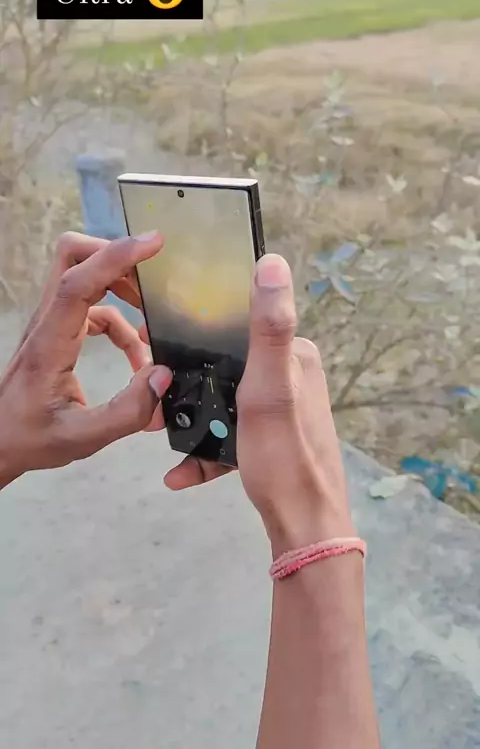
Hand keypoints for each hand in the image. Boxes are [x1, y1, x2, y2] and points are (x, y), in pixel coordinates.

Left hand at [0, 231, 171, 488]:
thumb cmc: (30, 438)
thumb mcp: (82, 438)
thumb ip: (127, 412)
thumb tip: (162, 375)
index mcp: (50, 343)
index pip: (79, 281)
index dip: (116, 256)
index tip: (152, 244)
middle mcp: (47, 323)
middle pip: (72, 255)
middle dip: (116, 255)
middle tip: (150, 278)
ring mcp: (51, 323)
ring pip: (84, 274)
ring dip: (121, 285)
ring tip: (151, 319)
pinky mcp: (58, 331)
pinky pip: (92, 306)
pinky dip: (120, 320)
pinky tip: (136, 351)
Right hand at [163, 254, 353, 556]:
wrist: (303, 527)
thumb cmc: (284, 457)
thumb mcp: (269, 388)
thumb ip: (270, 328)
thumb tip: (272, 261)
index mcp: (295, 355)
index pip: (243, 326)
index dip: (201, 334)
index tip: (162, 346)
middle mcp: (294, 375)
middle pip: (229, 366)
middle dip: (193, 386)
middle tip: (158, 404)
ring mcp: (285, 407)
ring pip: (227, 402)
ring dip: (197, 421)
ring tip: (165, 437)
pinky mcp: (276, 436)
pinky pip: (235, 433)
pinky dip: (210, 451)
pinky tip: (181, 473)